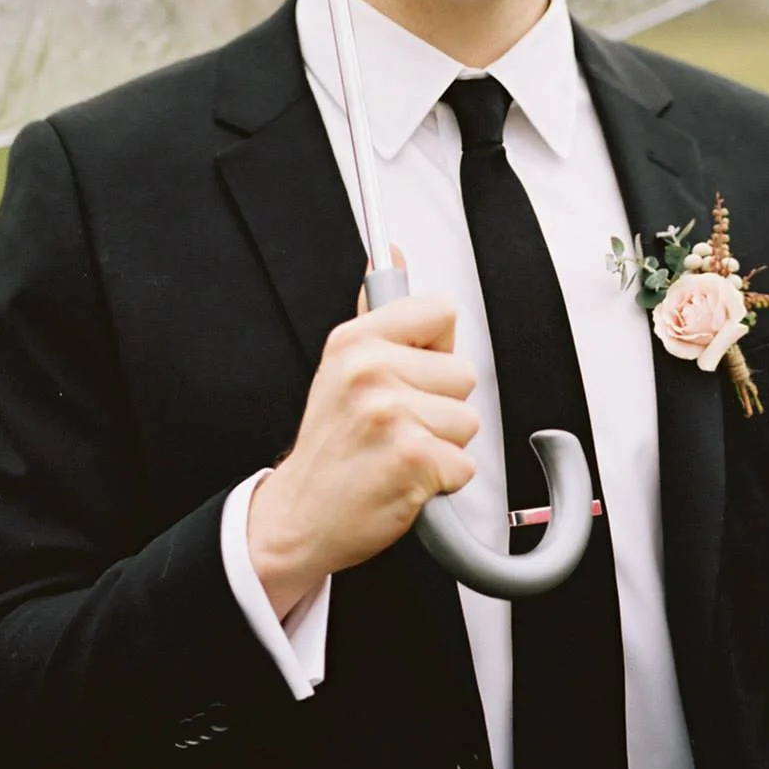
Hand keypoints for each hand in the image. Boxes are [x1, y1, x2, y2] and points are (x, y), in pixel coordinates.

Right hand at [247, 284, 478, 617]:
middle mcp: (370, 370)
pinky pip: (464, 465)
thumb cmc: (330, 447)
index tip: (410, 375)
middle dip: (440, 407)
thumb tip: (391, 252)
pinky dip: (442, 482)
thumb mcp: (342, 367)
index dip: (436, 351)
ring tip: (397, 453)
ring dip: (442, 446)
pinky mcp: (412, 457)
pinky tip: (403, 480)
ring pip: (468, 422)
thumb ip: (377, 312)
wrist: (299, 517)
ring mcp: (391, 413)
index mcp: (355, 341)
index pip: (441, 312)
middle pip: (463, 375)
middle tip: (396, 428)